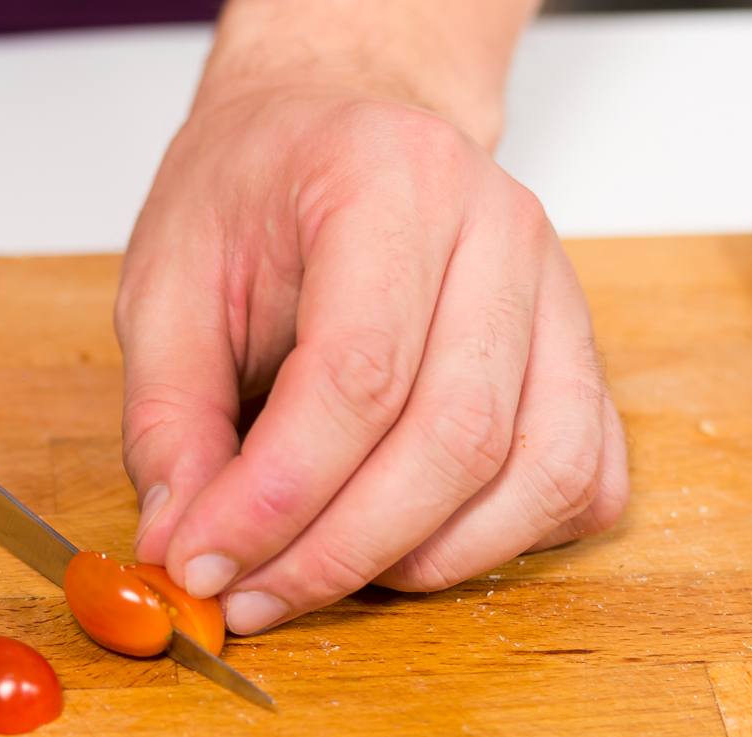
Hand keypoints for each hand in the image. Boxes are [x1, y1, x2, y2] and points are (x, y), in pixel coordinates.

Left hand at [117, 0, 626, 636]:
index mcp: (386, 179)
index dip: (277, 497)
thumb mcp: (167, 278)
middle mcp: (498, 229)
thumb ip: (168, 415)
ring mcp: (560, 294)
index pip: (356, 375)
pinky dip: (506, 540)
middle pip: (456, 439)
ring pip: (540, 472)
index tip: (204, 563)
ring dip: (428, 559)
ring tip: (325, 571)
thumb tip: (181, 543)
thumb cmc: (261, 190)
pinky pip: (582, 480)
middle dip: (342, 550)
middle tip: (252, 595)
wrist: (343, 126)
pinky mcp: (585, 355)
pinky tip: (415, 543)